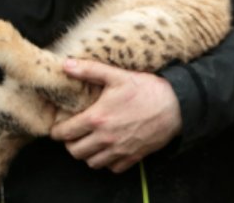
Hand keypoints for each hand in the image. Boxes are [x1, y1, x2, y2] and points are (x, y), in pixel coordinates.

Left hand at [50, 59, 181, 172]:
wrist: (175, 105)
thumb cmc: (146, 89)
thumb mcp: (117, 76)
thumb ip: (89, 70)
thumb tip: (66, 65)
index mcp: (97, 119)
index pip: (65, 133)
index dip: (58, 131)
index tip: (60, 127)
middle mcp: (105, 138)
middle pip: (75, 151)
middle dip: (70, 143)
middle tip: (75, 134)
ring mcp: (119, 150)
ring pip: (91, 162)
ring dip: (88, 154)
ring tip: (90, 142)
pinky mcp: (133, 157)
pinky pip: (112, 168)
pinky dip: (107, 161)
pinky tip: (110, 148)